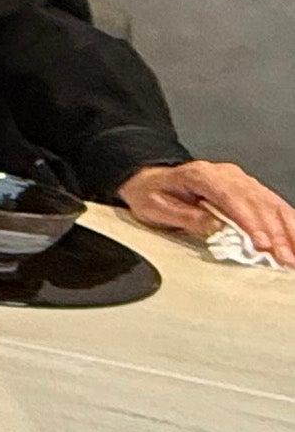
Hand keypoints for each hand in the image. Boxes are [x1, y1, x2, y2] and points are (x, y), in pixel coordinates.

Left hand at [117, 159, 294, 262]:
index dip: (250, 222)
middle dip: (274, 232)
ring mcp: (241, 181)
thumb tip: (216, 228)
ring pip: (271, 205)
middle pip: (257, 202)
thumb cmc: (152, 193)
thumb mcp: (158, 207)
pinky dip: (288, 224)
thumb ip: (188, 217)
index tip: (262, 243)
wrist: (150, 179)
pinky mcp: (250, 191)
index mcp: (202, 175)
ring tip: (292, 256)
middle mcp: (227, 175)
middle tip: (283, 257)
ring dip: (287, 231)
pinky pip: (274, 206)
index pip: (232, 198)